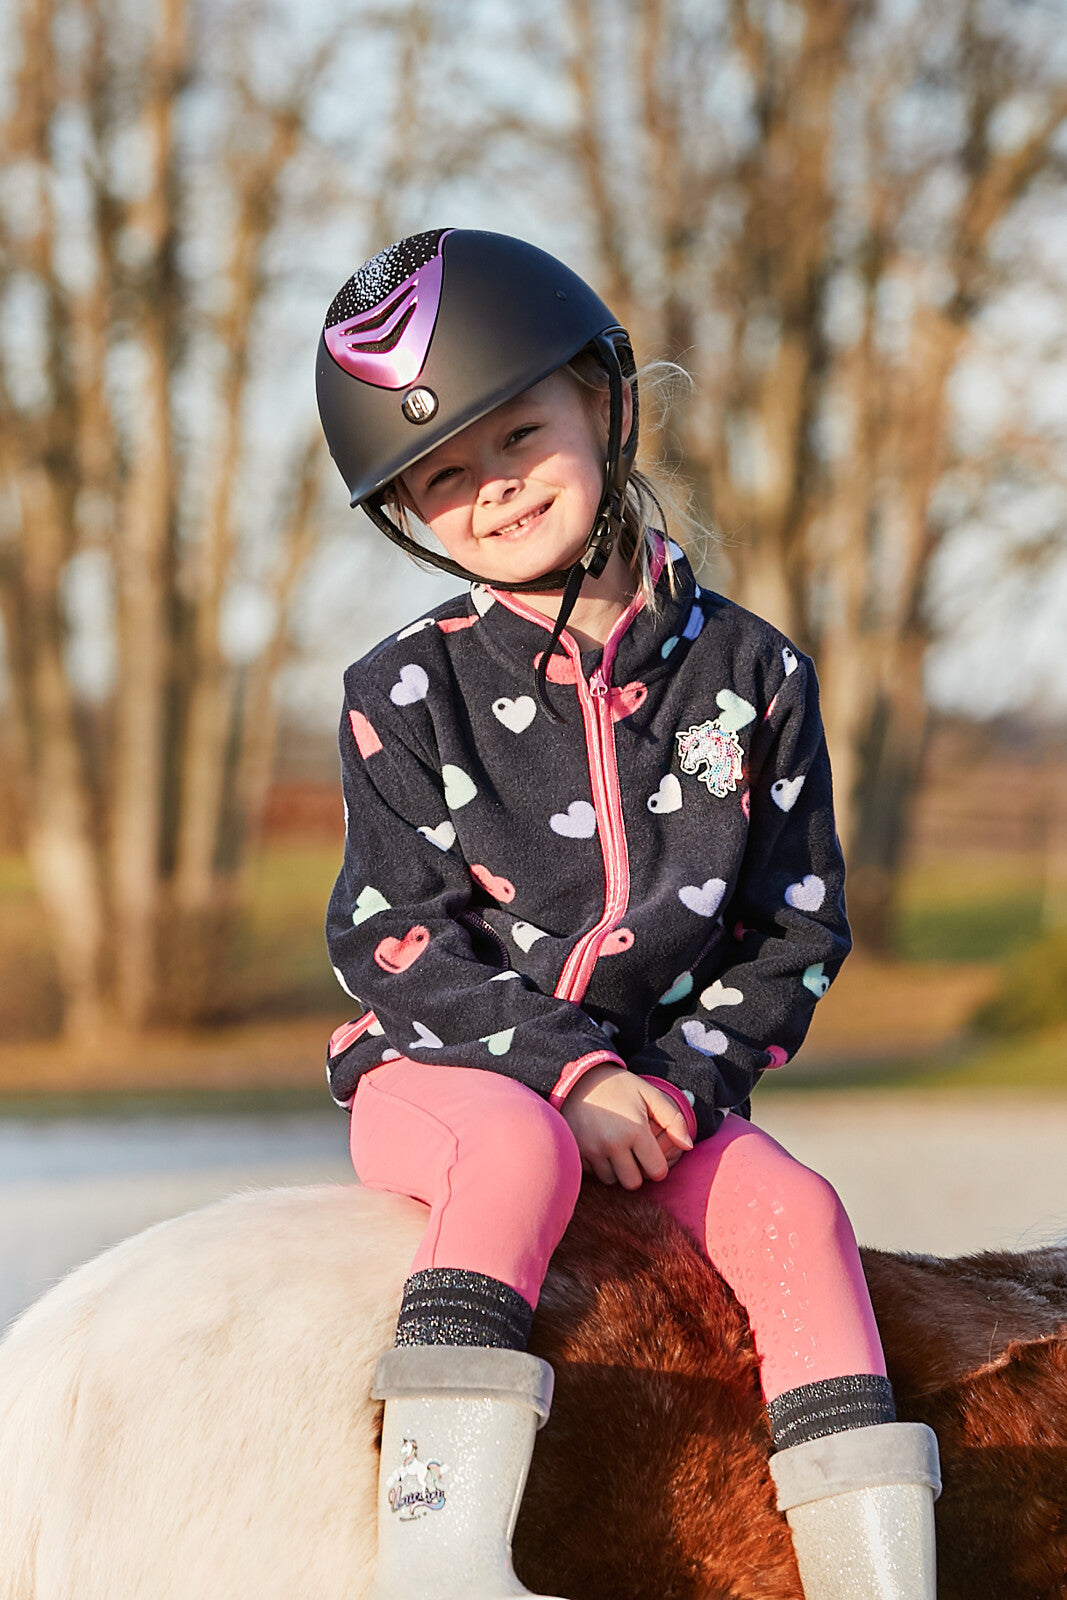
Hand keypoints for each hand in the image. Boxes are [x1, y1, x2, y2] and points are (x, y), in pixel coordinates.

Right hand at [560, 1064, 692, 1189]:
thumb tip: (688, 1146)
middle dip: (637, 1173)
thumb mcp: (650, 1094)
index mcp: (635, 1131)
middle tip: (635, 1156)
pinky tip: (601, 1148)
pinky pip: (592, 1173)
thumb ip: (674, 1120)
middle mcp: (612, 1144)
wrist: (579, 1077)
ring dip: (617, 1171)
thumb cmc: (620, 1086)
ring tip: (617, 1150)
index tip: (653, 1155)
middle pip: (633, 1183)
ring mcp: (591, 1149)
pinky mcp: (577, 1151)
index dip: (658, 1166)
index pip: (656, 1172)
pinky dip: (598, 1166)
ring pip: (611, 1180)